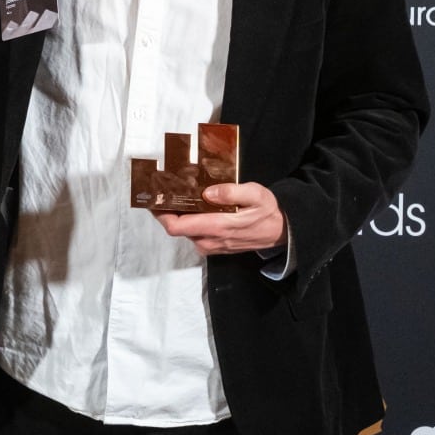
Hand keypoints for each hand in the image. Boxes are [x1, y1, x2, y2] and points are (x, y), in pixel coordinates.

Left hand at [154, 182, 286, 255]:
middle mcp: (208, 240)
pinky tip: (191, 205)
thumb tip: (209, 192)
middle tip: (163, 189)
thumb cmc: (268, 212)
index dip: (159, 213)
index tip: (152, 197)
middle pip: (175, 227)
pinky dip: (188, 220)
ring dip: (178, 214)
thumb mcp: (256, 195)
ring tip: (176, 193)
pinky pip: (193, 233)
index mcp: (216, 227)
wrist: (281, 232)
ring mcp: (210, 245)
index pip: (175, 226)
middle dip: (166, 210)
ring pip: (184, 230)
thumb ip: (232, 193)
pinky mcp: (213, 246)